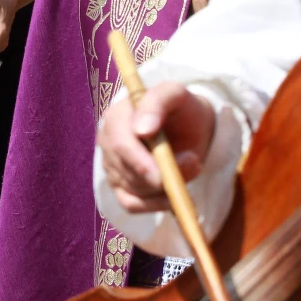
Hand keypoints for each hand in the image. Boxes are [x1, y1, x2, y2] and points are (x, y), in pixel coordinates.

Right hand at [97, 82, 215, 214]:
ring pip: (133, 189)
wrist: (188, 124)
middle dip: (160, 178)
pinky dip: (153, 206)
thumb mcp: (175, 94)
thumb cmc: (180, 108)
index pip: (120, 145)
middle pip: (127, 172)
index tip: (164, 176)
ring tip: (190, 168)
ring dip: (164, 188)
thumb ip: (158, 102)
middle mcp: (107, 141)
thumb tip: (142, 130)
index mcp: (115, 117)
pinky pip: (131, 204)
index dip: (140, 163)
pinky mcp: (120, 185)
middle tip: (193, 166)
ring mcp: (111, 165)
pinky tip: (173, 197)